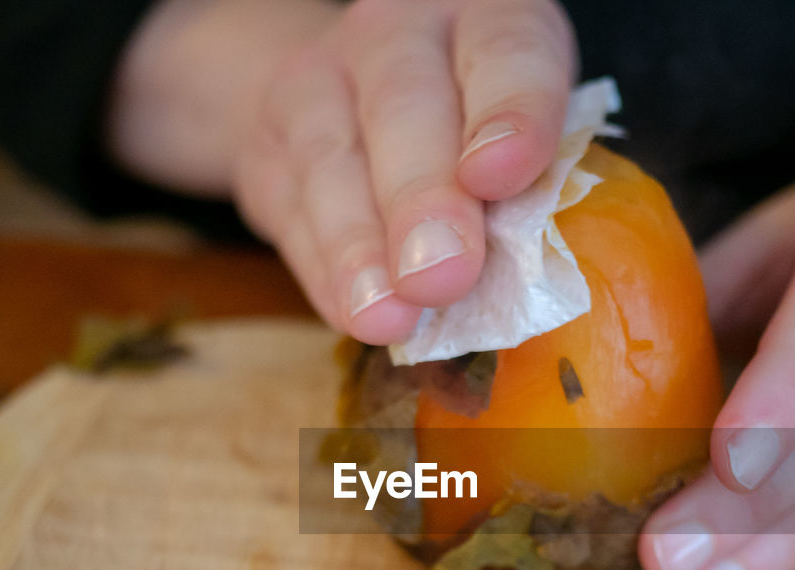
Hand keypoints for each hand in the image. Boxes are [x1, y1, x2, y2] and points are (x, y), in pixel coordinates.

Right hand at [231, 0, 575, 343]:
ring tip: (387, 316)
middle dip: (423, 200)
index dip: (509, 114)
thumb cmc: (471, 131)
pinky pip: (292, 210)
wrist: (350, 96)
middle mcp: (398, 32)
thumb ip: (526, 189)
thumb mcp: (518, 137)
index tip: (499, 178)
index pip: (505, 52)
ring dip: (362, 249)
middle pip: (405, 107)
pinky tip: (351, 312)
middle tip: (442, 275)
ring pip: (334, 161)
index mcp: (486, 17)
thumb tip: (523, 283)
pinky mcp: (268, 141)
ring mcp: (321, 79)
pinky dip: (325, 270)